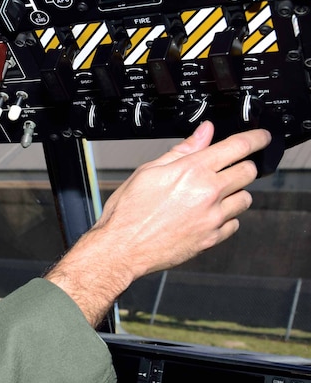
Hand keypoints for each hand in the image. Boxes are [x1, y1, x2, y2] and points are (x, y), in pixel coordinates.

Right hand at [46, 121, 270, 324]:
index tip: (261, 137)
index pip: (239, 146)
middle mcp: (208, 193)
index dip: (256, 138)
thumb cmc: (127, 213)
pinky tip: (207, 217)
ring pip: (245, 199)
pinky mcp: (211, 239)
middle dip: (244, 166)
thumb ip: (181, 151)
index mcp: (192, 171)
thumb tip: (204, 133)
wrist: (120, 249)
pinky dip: (226, 219)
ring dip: (235, 194)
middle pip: (248, 171)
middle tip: (230, 169)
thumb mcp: (148, 172)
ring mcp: (212, 218)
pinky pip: (234, 224)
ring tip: (214, 197)